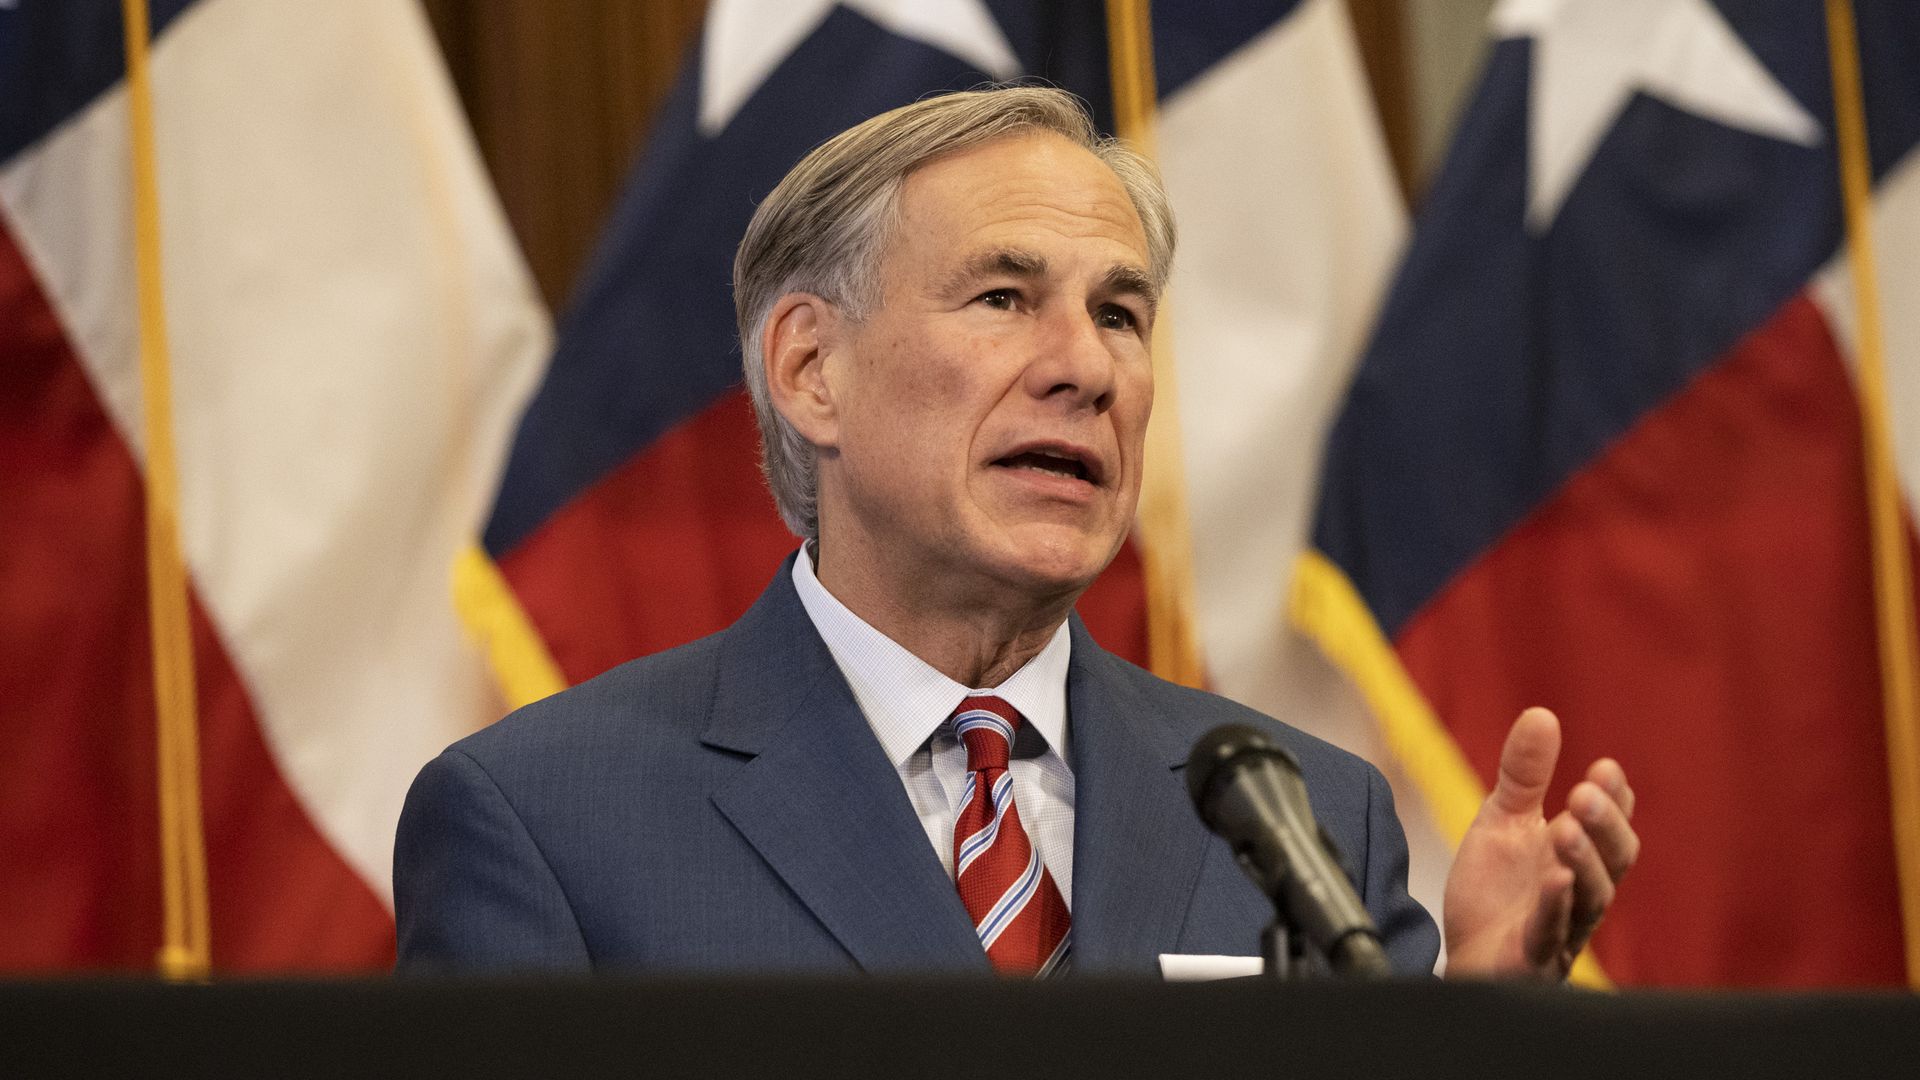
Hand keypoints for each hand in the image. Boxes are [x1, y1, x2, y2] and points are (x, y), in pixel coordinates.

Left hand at [1441, 707, 1637, 979]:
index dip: (1615, 800)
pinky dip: (1555, 906)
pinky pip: (1551, 933)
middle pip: (1614, 860)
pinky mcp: (1535, 958)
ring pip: (1590, 898)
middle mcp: (1583, 892)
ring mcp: (1563, 928)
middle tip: (1586, 791)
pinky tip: (1553, 879)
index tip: (1606, 768)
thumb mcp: (1504, 821)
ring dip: (1582, 860)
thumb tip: (1541, 713)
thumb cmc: (1497, 892)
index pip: (1611, 826)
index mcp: (1580, 856)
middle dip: (1604, 825)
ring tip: (1566, 826)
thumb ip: (1524, 775)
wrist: (1465, 953)